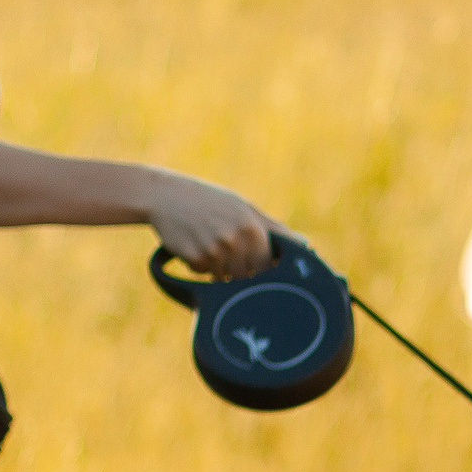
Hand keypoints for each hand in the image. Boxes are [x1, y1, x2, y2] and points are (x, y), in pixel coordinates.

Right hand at [144, 170, 274, 276]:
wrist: (164, 194)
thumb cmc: (211, 202)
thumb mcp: (245, 208)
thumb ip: (275, 229)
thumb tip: (307, 247)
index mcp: (253, 228)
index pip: (266, 266)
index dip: (258, 266)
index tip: (248, 258)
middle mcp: (236, 240)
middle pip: (245, 275)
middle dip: (235, 268)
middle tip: (220, 244)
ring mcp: (214, 249)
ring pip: (223, 277)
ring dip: (215, 266)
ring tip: (206, 240)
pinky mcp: (194, 257)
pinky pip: (202, 273)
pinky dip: (197, 263)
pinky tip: (191, 242)